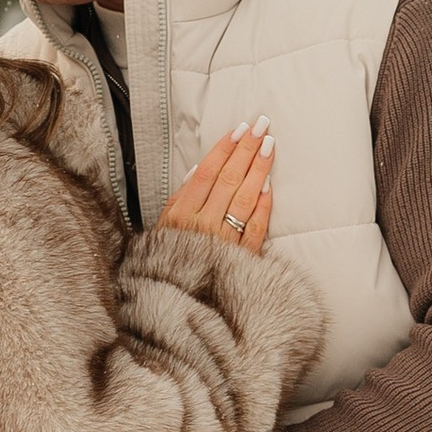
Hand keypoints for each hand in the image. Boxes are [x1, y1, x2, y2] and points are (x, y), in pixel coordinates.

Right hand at [160, 119, 273, 254]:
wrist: (174, 305)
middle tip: (262, 125)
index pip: (207, 173)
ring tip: (269, 146)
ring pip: (244, 199)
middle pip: (229, 180)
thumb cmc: (166, 263)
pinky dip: (262, 206)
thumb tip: (200, 170)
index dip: (225, 149)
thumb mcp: (162, 229)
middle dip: (247, 150)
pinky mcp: (241, 260)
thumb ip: (179, 200)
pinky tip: (268, 185)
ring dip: (258, 170)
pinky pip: (255, 228)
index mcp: (180, 216)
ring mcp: (223, 243)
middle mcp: (202, 227)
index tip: (240, 129)